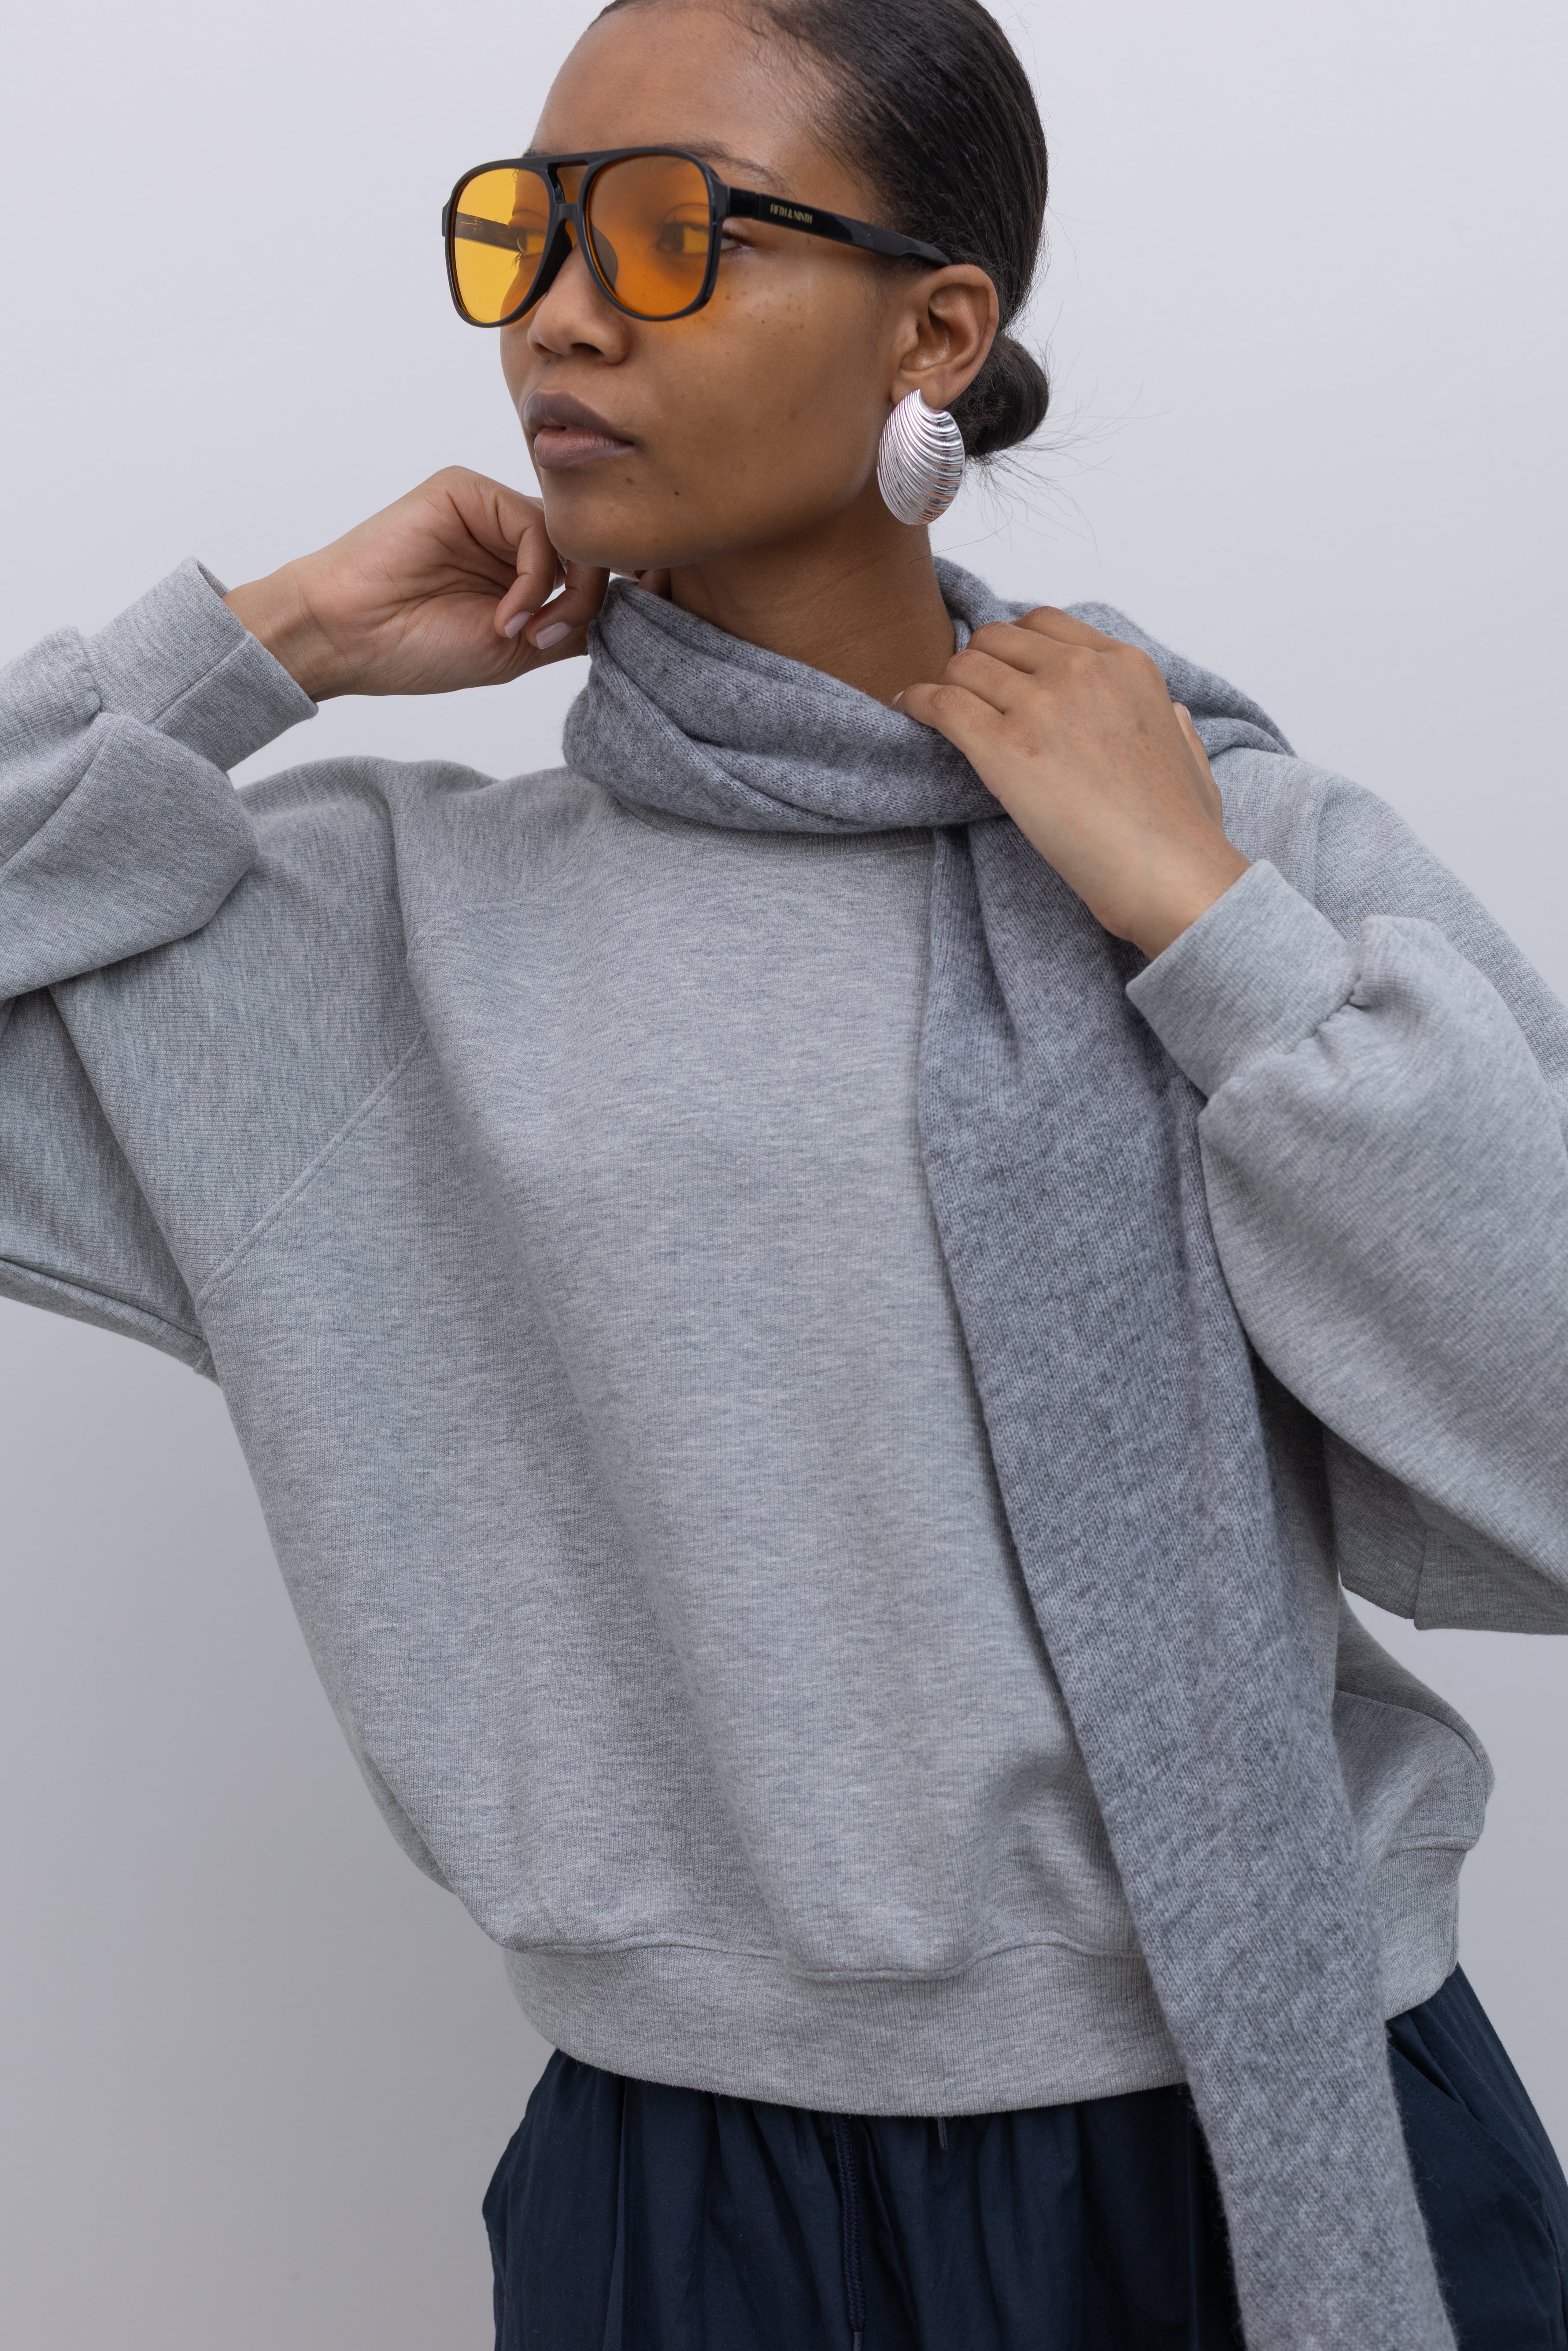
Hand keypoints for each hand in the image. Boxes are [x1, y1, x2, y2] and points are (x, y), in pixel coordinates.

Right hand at [221, 467, 669, 700]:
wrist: (349, 638)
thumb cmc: (418, 649)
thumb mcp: (518, 649)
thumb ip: (574, 624)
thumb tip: (639, 610)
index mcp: (525, 569)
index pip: (596, 567)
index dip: (633, 588)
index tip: (656, 614)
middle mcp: (513, 534)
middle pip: (592, 550)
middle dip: (594, 600)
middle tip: (551, 639)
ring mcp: (491, 509)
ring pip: (570, 537)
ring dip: (563, 595)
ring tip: (521, 634)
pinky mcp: (467, 491)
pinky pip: (535, 527)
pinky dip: (533, 579)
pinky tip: (502, 616)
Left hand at [897, 607, 1248, 958]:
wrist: (1169, 873)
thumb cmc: (1182, 829)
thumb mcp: (1194, 756)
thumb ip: (1175, 724)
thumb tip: (1173, 716)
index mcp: (1125, 665)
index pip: (1045, 625)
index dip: (1013, 646)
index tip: (1001, 671)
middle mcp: (1081, 671)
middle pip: (997, 639)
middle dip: (976, 664)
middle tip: (966, 696)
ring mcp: (1041, 705)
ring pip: (963, 667)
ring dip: (946, 687)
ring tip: (935, 711)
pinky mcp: (1004, 749)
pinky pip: (940, 704)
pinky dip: (916, 703)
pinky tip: (906, 711)